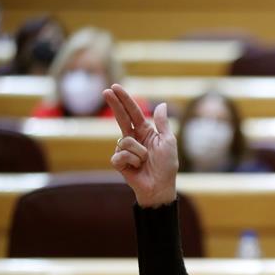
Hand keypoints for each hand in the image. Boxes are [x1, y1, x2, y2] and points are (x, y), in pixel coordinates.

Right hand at [104, 83, 178, 207]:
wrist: (160, 187)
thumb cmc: (166, 166)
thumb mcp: (168, 142)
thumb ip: (162, 124)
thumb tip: (161, 104)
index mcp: (145, 132)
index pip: (133, 113)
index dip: (125, 100)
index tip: (115, 87)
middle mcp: (133, 138)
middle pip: (121, 118)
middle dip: (114, 104)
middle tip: (106, 90)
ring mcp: (124, 149)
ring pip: (125, 140)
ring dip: (138, 152)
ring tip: (144, 162)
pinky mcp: (118, 161)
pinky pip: (121, 154)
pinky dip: (132, 161)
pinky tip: (136, 168)